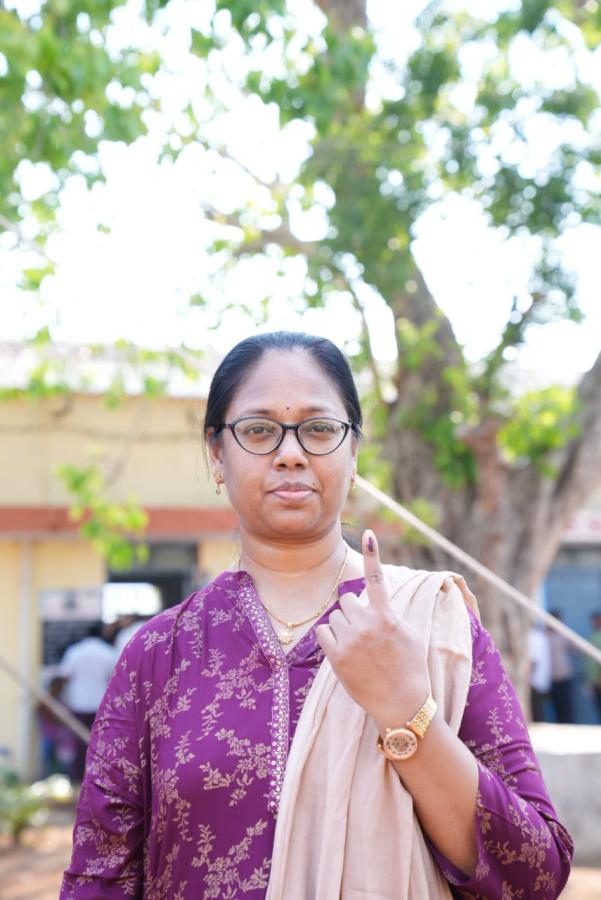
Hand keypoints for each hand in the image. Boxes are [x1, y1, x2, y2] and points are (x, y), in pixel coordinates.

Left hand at [315, 530, 429, 728]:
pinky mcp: (337, 656)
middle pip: (347, 599)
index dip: (373, 554)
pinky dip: (330, 638)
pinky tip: (344, 652)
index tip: (369, 534)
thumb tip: (377, 597)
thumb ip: (391, 613)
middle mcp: (368, 624)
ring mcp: (351, 640)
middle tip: (365, 631)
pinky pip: (323, 632)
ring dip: (343, 625)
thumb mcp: (410, 634)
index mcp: (387, 616)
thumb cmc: (409, 668)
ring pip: (335, 616)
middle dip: (353, 610)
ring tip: (358, 647)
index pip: (378, 579)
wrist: (401, 704)